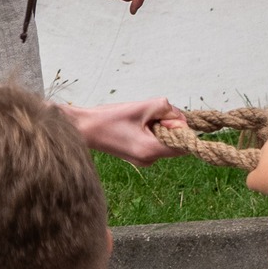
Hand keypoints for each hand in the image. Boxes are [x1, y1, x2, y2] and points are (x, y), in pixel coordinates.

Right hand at [63, 97, 179, 164]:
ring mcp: (143, 161)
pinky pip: (154, 144)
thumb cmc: (110, 118)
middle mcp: (149, 160)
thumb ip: (166, 109)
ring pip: (164, 142)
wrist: (85, 128)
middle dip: (169, 126)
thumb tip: (180, 117)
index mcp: (151, 151)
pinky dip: (151, 133)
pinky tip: (135, 126)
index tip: (167, 116)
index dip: (181, 128)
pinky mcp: (137, 157)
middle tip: (150, 115)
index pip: (183, 145)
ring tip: (139, 120)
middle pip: (175, 143)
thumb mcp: (142, 107)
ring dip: (159, 128)